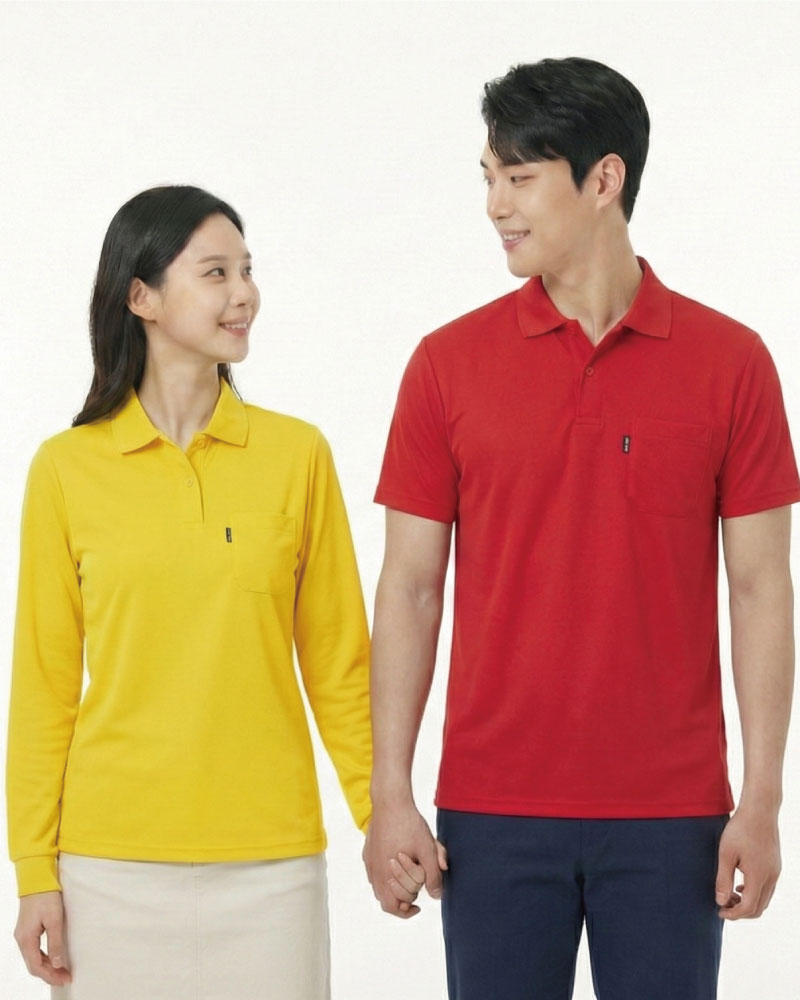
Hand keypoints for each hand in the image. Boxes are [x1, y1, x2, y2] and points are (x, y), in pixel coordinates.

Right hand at [14, 890, 70, 985]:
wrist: (37, 879)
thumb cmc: (46, 897)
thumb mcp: (54, 920)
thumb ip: (55, 943)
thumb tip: (58, 964)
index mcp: (26, 939)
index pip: (36, 966)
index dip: (50, 976)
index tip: (65, 979)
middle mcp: (21, 939)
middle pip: (33, 965)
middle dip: (49, 974)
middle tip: (65, 978)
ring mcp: (23, 935)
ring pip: (33, 958)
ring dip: (47, 966)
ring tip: (62, 971)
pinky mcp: (27, 929)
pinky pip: (33, 950)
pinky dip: (43, 957)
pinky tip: (53, 958)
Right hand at [363, 801, 447, 918]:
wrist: (390, 801)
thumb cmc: (409, 825)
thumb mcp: (427, 850)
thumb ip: (433, 875)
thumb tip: (436, 895)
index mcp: (387, 875)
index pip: (392, 906)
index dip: (406, 911)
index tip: (418, 906)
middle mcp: (374, 871)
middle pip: (385, 898)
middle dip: (403, 897)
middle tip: (418, 885)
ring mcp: (369, 861)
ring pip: (378, 885)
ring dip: (394, 886)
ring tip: (409, 875)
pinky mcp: (368, 850)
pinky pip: (375, 871)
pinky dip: (387, 874)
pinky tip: (399, 861)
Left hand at [715, 807, 780, 919]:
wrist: (759, 810)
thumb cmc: (740, 829)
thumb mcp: (726, 854)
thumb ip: (723, 879)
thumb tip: (720, 901)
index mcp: (759, 876)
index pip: (749, 907)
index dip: (733, 914)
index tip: (719, 912)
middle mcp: (771, 877)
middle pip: (759, 908)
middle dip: (741, 911)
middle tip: (723, 905)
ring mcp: (775, 871)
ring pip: (765, 899)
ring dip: (748, 902)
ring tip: (730, 894)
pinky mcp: (775, 865)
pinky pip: (767, 888)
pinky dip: (755, 893)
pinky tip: (740, 884)